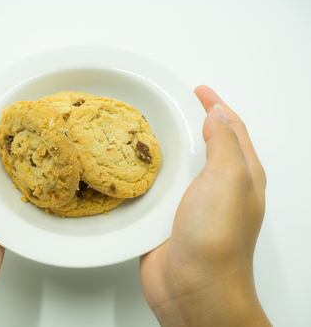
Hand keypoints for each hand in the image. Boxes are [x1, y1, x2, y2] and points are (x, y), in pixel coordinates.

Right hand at [140, 86, 270, 325]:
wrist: (193, 287)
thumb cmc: (216, 238)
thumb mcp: (228, 180)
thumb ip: (224, 144)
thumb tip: (217, 116)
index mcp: (242, 175)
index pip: (232, 129)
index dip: (216, 106)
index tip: (198, 90)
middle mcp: (219, 187)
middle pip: (206, 144)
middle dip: (191, 122)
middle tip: (168, 106)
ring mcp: (194, 202)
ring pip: (180, 165)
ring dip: (166, 147)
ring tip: (146, 129)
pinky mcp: (169, 216)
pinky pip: (160, 186)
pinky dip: (150, 172)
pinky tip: (135, 166)